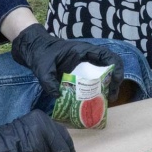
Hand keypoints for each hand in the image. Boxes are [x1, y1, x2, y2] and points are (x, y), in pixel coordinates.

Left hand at [10, 24, 124, 98]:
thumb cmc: (40, 54)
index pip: (108, 56)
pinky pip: (93, 80)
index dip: (117, 68)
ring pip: (103, 74)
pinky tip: (93, 100)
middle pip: (110, 66)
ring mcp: (84, 64)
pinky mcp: (79, 72)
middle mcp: (88, 57)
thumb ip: (48, 81)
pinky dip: (97, 89)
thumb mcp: (43, 68)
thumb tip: (58, 96)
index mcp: (84, 51)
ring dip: (107, 86)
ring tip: (105, 101)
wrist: (34, 49)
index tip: (115, 82)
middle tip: (111, 97)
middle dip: (114, 81)